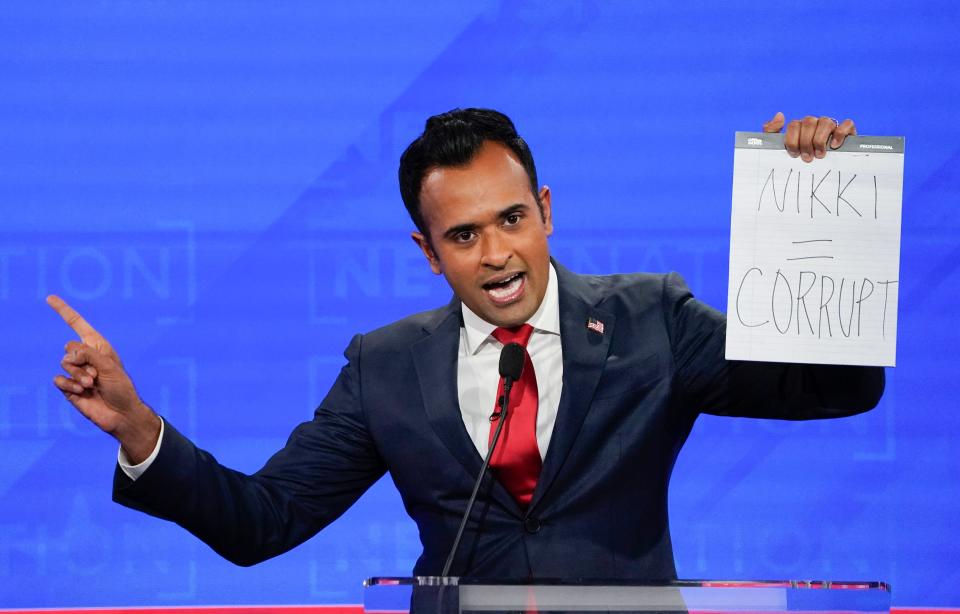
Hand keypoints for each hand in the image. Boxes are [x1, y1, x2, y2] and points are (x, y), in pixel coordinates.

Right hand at [48, 295, 160, 463]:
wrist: (121, 414)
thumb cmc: (121, 388)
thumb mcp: (109, 366)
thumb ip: (88, 353)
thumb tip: (69, 351)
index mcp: (98, 346)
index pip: (77, 325)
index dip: (64, 311)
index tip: (50, 298)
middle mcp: (86, 357)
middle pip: (69, 347)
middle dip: (82, 361)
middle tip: (97, 376)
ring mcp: (76, 372)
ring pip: (64, 363)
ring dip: (79, 375)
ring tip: (92, 385)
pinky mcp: (69, 387)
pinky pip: (58, 379)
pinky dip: (69, 385)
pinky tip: (82, 393)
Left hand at [762, 111, 856, 162]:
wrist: (818, 177)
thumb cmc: (798, 160)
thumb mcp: (779, 148)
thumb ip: (771, 132)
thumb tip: (780, 115)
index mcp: (799, 127)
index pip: (794, 125)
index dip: (792, 140)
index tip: (794, 155)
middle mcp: (815, 123)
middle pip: (808, 122)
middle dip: (805, 142)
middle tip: (807, 158)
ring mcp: (831, 126)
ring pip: (826, 122)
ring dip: (820, 140)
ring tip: (819, 155)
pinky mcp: (847, 130)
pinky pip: (846, 124)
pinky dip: (840, 134)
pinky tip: (834, 146)